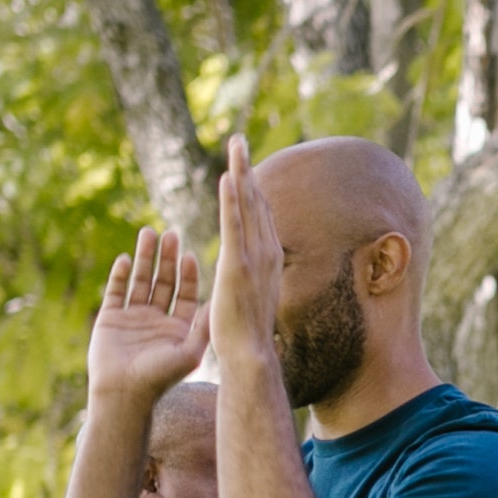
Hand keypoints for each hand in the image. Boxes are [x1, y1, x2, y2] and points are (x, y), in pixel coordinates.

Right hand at [88, 226, 208, 409]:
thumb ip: (204, 327)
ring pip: (141, 280)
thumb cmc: (159, 379)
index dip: (189, 274)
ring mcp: (133, 318)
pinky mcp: (110, 318)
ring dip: (145, 257)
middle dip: (168, 258)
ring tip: (148, 233)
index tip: (190, 255)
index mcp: (178, 328)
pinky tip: (126, 258)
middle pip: (165, 281)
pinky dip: (121, 274)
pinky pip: (117, 291)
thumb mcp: (189, 352)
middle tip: (170, 234)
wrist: (122, 395)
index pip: (186, 294)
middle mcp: (157, 320)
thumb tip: (223, 302)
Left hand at [208, 135, 281, 350]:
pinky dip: (232, 199)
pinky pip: (234, 225)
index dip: (252, 187)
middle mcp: (268, 252)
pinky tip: (228, 177)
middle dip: (247, 169)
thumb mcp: (251, 297)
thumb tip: (244, 275)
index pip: (259, 215)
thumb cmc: (247, 336)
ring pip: (248, 206)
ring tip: (234, 145)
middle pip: (256, 201)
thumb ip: (249, 279)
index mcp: (269, 259)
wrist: (250, 356)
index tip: (243, 164)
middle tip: (238, 140)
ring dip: (241, 172)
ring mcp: (255, 258)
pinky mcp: (238, 265)